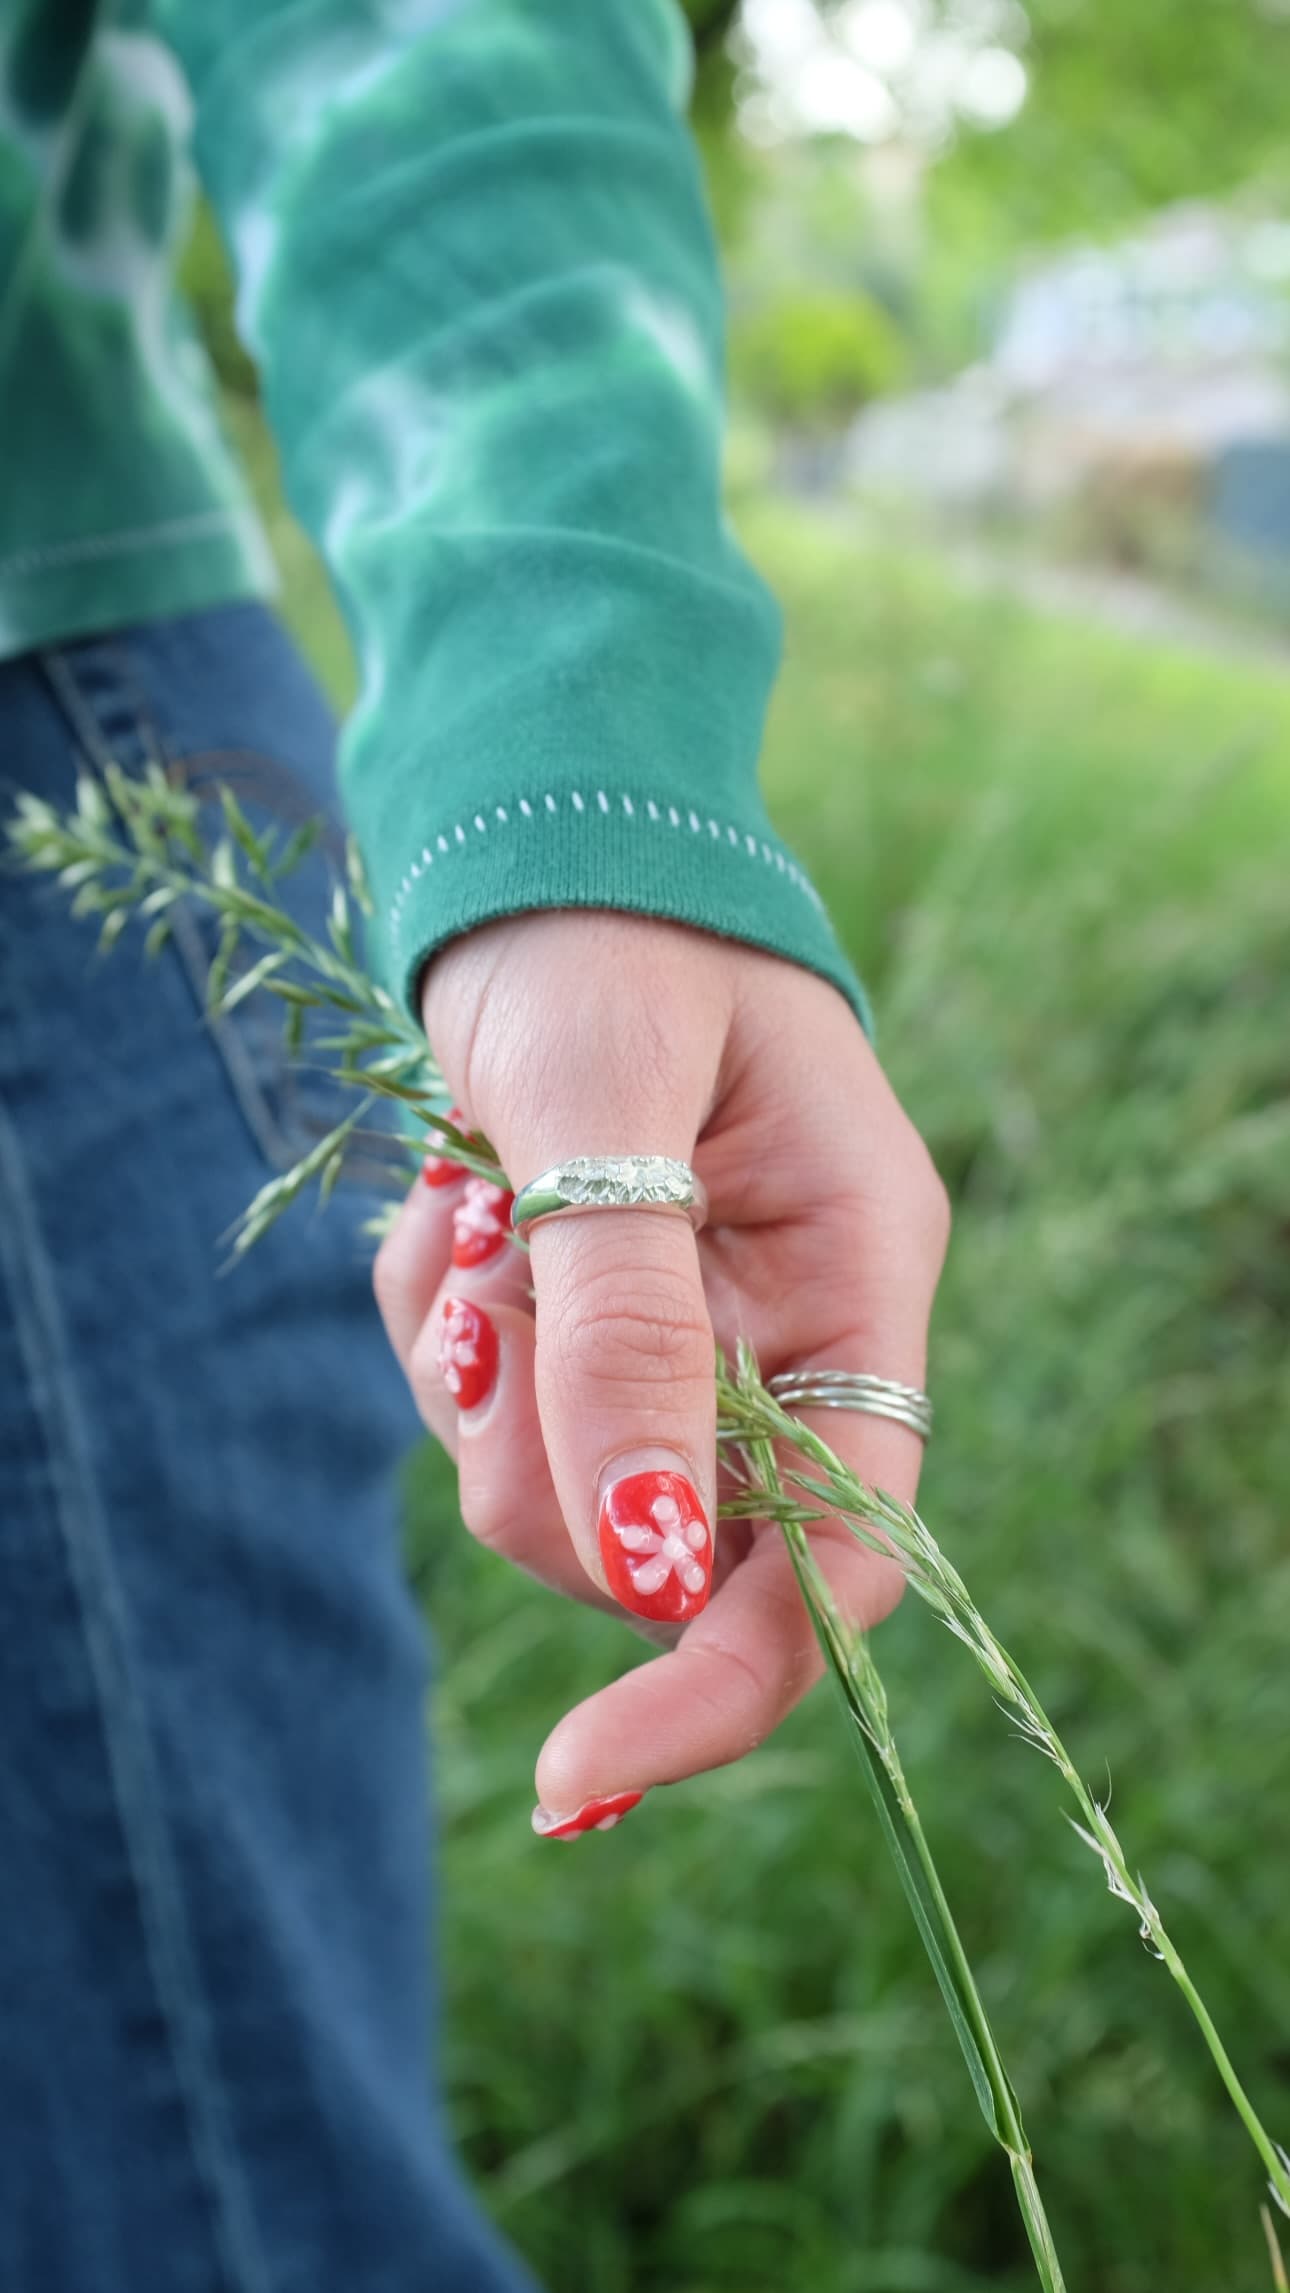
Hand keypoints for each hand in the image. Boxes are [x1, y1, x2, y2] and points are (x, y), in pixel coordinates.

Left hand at [374, 912, 948, 1835]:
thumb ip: (631, 1324)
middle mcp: (785, 1330)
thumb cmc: (600, 933)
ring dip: (473, 1375)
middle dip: (539, 1455)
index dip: (726, 1686)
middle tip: (490, 1288)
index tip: (579, 1771)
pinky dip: (435, 1326)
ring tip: (469, 1206)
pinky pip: (480, 1411)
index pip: (840, 1559)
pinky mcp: (586, 1318)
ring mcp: (683, 1331)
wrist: (538, 839)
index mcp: (856, 1275)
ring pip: (553, 1491)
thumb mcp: (606, 1104)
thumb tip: (642, 1564)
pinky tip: (449, 1198)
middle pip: (661, 1546)